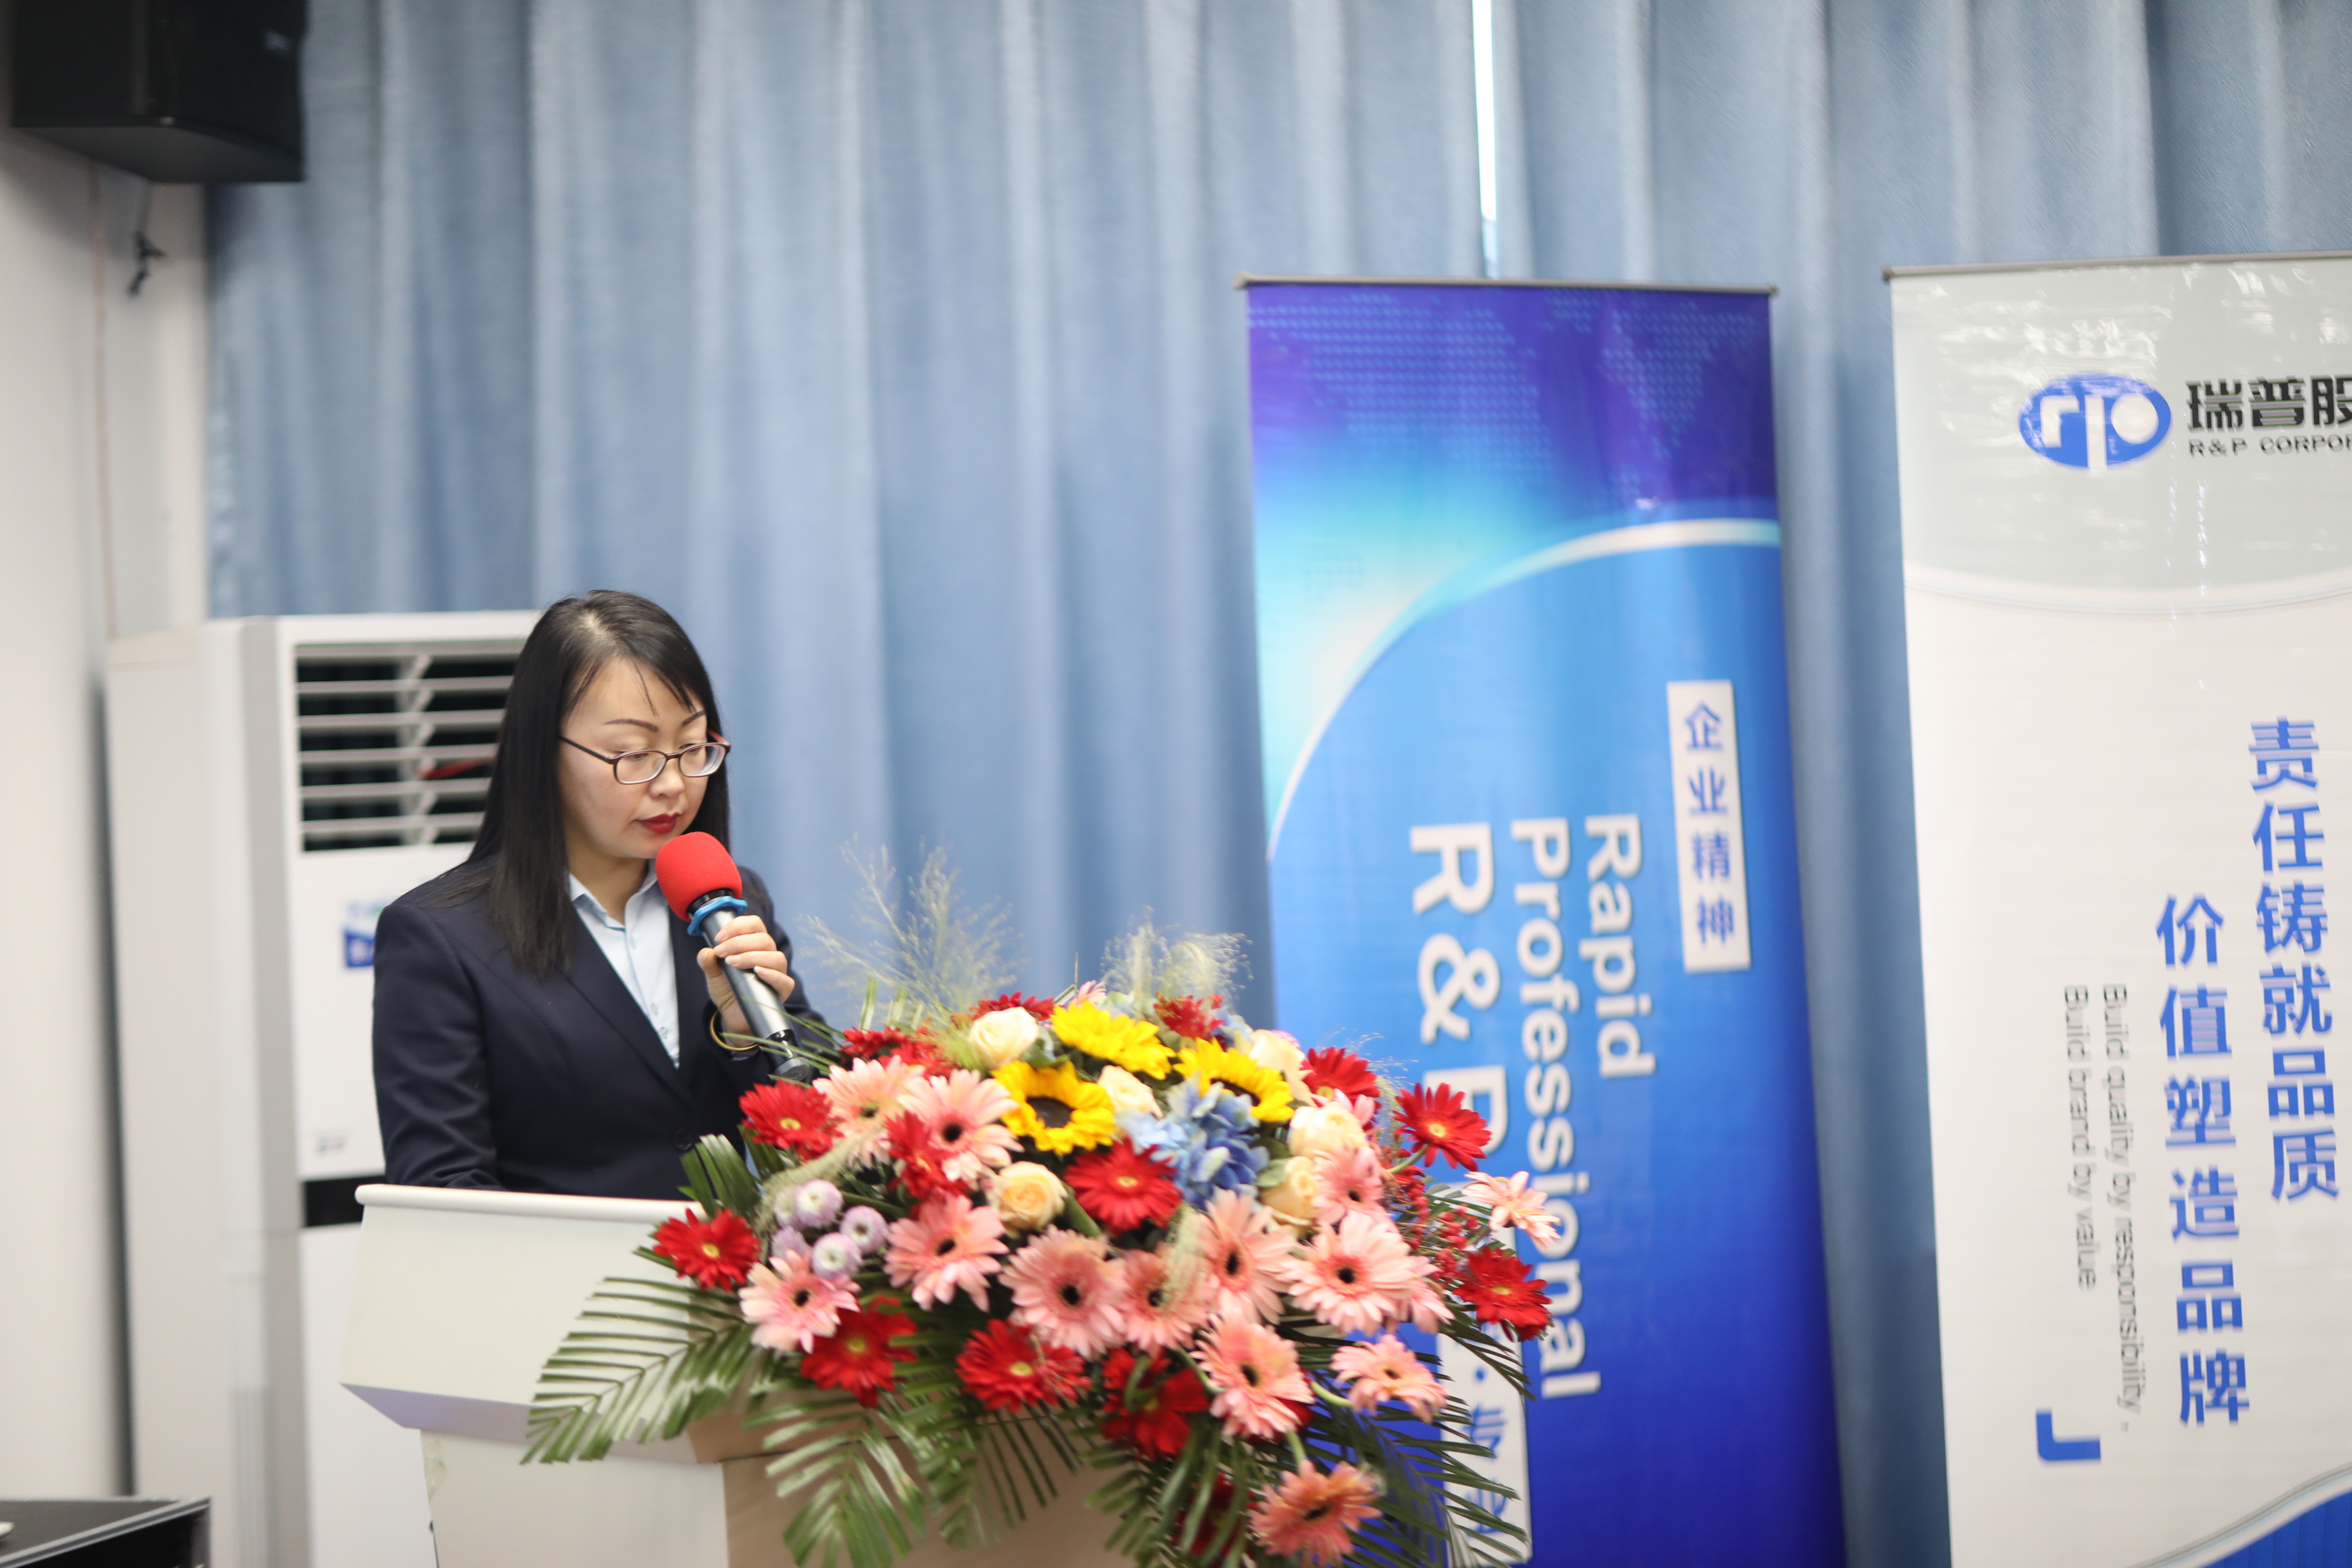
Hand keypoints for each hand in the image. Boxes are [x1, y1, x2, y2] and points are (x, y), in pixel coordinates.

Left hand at [697, 913, 797, 1034]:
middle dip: (739, 943)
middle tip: (722, 953)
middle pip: (764, 939)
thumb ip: (708, 962)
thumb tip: (707, 952)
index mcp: (755, 945)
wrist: (733, 1016)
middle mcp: (769, 955)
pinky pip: (785, 980)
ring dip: (752, 956)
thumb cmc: (728, 990)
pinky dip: (772, 975)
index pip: (754, 924)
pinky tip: (757, 973)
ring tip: (733, 963)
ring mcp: (778, 972)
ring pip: (775, 957)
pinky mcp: (782, 990)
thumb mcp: (713, 975)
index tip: (719, 938)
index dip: (737, 926)